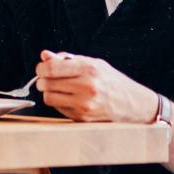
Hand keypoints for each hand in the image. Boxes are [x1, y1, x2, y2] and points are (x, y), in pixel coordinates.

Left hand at [34, 51, 158, 123]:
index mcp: (89, 69)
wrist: (132, 103)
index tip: (41, 68)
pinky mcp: (82, 117)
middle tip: (46, 78)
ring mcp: (84, 104)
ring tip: (57, 87)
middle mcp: (86, 87)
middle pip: (46, 83)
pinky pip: (58, 108)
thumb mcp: (93, 63)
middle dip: (42, 79)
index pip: (52, 68)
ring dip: (48, 92)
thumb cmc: (111, 80)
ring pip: (49, 98)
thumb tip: (44, 56)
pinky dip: (58, 102)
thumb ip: (67, 59)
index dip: (41, 68)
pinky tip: (68, 97)